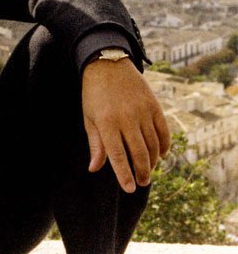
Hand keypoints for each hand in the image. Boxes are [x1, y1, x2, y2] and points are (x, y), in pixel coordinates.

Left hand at [82, 58, 170, 192]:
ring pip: (153, 144)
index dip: (124, 174)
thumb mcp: (89, 118)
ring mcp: (142, 111)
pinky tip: (161, 154)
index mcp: (106, 122)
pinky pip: (164, 131)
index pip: (117, 155)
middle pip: (139, 153)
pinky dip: (164, 146)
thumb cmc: (94, 94)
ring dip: (153, 161)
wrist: (108, 65)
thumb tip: (94, 168)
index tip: (130, 188)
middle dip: (142, 172)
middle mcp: (126, 118)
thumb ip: (95, 144)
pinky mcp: (154, 106)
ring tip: (149, 170)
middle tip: (143, 182)